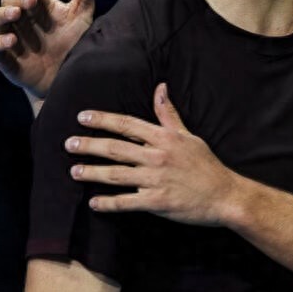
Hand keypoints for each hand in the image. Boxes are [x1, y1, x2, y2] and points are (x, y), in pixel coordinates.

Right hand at [0, 0, 103, 100]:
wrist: (68, 77)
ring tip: (16, 13)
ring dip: (3, 13)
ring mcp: (11, 36)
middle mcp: (21, 18)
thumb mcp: (81, 14)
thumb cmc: (73, 42)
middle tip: (32, 1)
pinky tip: (11, 40)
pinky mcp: (6, 59)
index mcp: (37, 4)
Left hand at [67, 83, 240, 225]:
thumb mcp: (189, 136)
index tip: (82, 117)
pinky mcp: (156, 202)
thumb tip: (160, 88)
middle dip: (88, 145)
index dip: (102, 119)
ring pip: (115, 175)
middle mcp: (157, 156)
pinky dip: (107, 203)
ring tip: (73, 171)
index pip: (126, 124)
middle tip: (68, 143)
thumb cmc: (206, 165)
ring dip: (91, 172)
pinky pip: (126, 202)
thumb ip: (169, 114)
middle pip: (115, 148)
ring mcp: (155, 180)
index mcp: (164, 138)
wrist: (224, 195)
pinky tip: (92, 203)